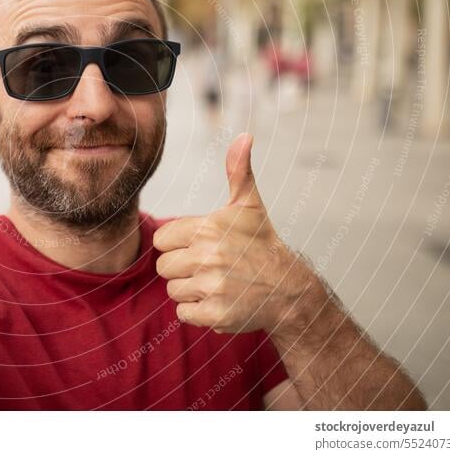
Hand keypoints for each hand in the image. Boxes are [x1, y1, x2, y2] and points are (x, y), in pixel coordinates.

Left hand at [154, 133, 322, 335]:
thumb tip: (245, 136)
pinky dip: (198, 311)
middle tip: (210, 267)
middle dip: (182, 269)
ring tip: (217, 283)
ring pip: (173, 291)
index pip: (162, 240)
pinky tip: (220, 300)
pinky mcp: (216, 313)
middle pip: (163, 267)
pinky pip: (184, 313)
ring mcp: (212, 286)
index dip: (177, 245)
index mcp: (207, 228)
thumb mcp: (249, 205)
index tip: (200, 246)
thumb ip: (238, 171)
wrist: (288, 288)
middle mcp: (208, 256)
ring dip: (190, 291)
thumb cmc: (261, 244)